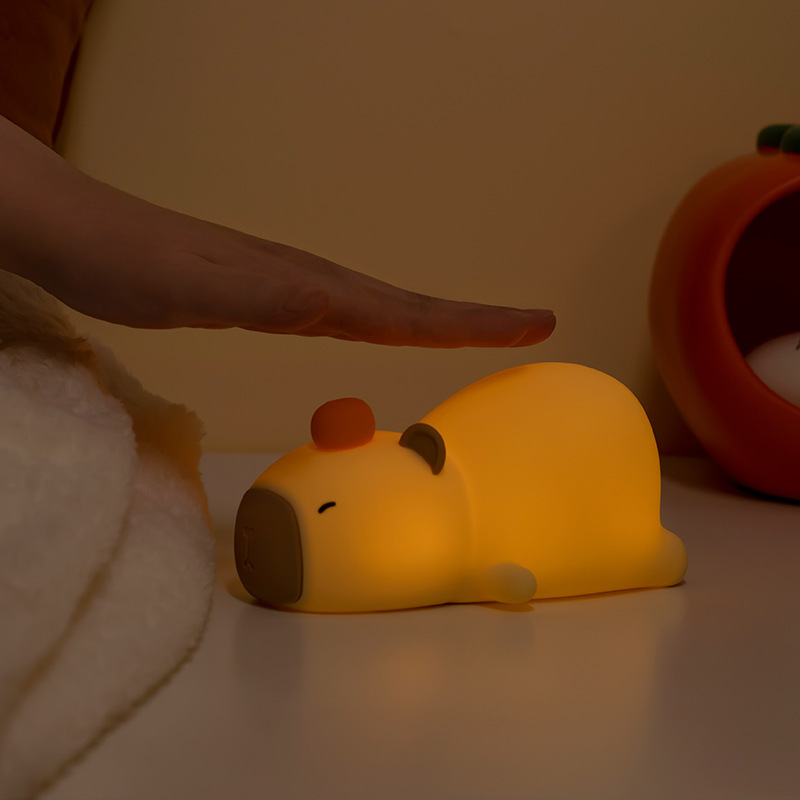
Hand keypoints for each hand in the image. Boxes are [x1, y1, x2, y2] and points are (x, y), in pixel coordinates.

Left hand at [0, 116, 554, 347]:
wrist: (83, 237)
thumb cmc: (135, 266)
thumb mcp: (202, 290)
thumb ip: (267, 299)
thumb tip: (334, 303)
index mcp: (311, 288)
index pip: (407, 313)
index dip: (471, 324)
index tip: (532, 324)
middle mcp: (311, 286)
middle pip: (408, 310)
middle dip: (472, 322)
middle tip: (531, 326)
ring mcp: (290, 289)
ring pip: (380, 311)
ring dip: (432, 323)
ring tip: (474, 332)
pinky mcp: (266, 298)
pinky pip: (344, 316)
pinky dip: (380, 326)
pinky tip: (373, 330)